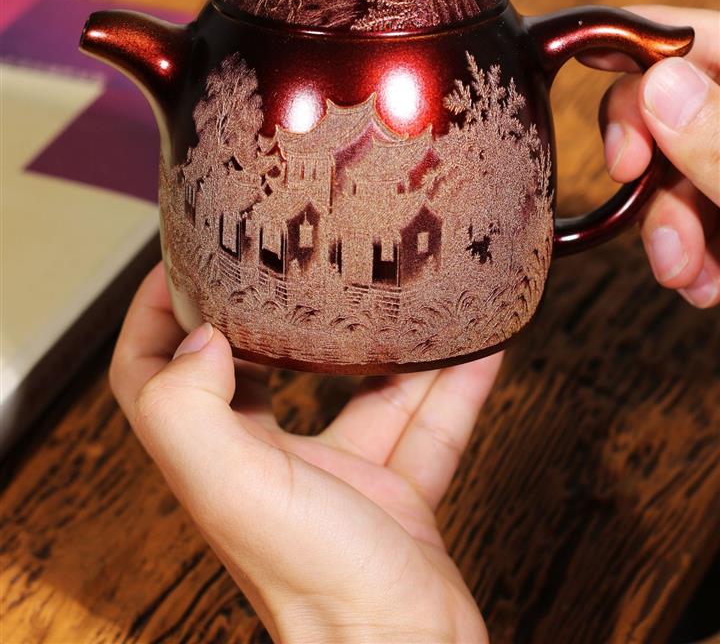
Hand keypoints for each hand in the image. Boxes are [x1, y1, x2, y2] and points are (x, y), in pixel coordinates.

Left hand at [110, 264, 499, 643]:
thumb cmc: (318, 584)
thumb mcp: (235, 487)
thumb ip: (189, 411)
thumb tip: (198, 336)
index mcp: (220, 459)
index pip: (156, 375)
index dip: (157, 314)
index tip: (187, 258)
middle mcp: (271, 468)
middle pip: (260, 376)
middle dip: (274, 316)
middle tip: (298, 260)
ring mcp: (337, 484)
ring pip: (362, 395)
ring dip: (388, 348)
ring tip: (406, 292)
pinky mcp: (396, 499)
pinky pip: (428, 429)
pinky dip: (454, 390)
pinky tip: (480, 348)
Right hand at [596, 5, 719, 307]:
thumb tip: (658, 85)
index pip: (689, 37)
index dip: (630, 49)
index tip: (587, 75)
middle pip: (669, 111)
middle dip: (646, 166)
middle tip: (629, 188)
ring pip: (678, 175)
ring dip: (666, 228)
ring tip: (683, 273)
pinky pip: (700, 218)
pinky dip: (693, 254)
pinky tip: (701, 284)